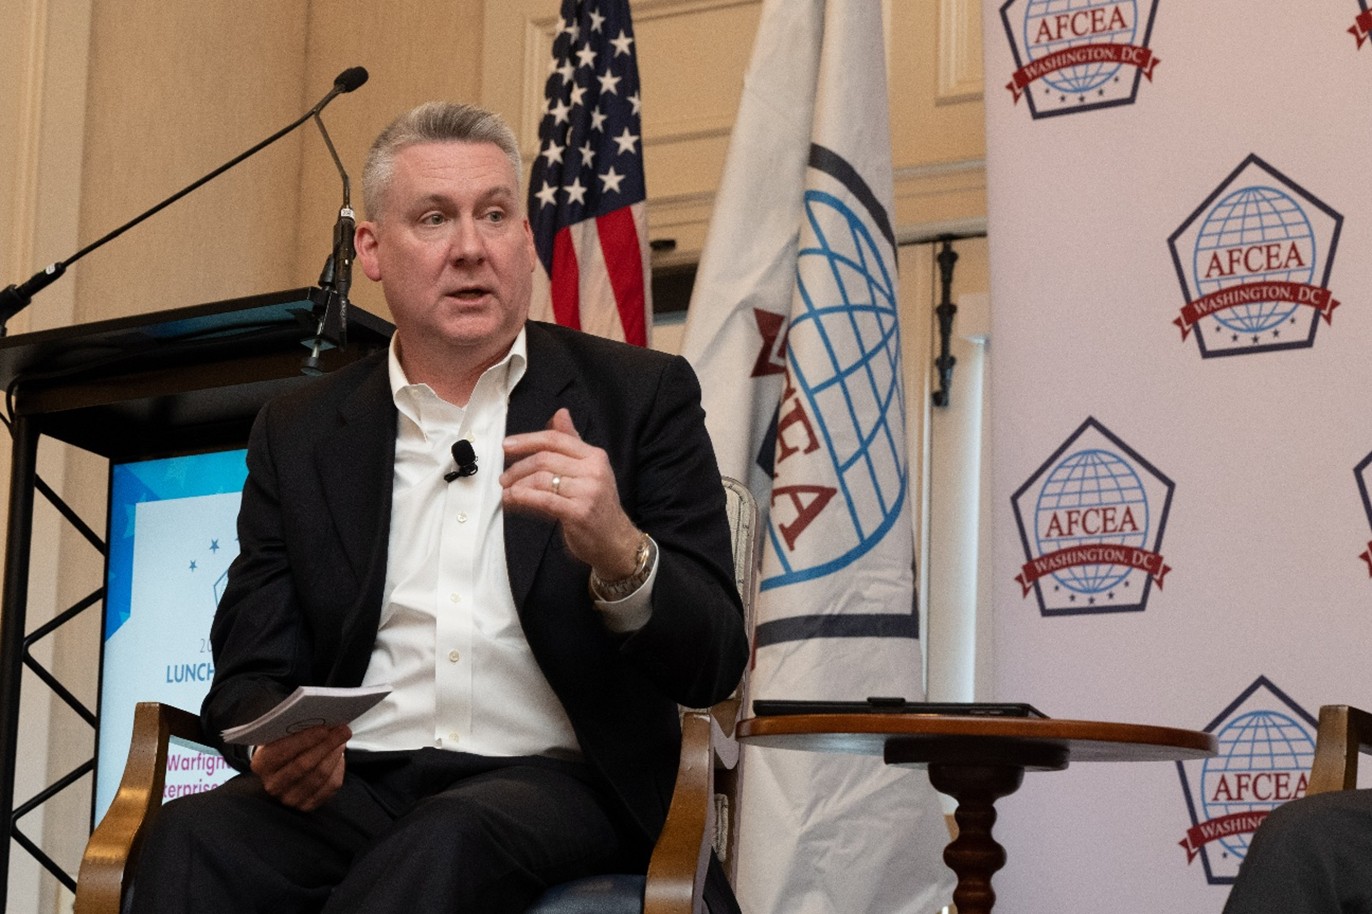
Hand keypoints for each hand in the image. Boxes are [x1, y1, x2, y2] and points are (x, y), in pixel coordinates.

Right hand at [250, 723, 349, 811]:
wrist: (283, 768)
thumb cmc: (284, 746)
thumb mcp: (280, 735)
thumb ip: (294, 728)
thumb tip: (321, 718)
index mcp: (261, 764)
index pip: (282, 751)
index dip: (305, 739)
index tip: (324, 728)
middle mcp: (273, 784)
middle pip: (304, 765)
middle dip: (327, 744)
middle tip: (343, 730)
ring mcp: (289, 798)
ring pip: (319, 775)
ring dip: (334, 755)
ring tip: (342, 739)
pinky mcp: (307, 806)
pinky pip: (330, 787)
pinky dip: (338, 768)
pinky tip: (339, 756)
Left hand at [501, 408, 641, 578]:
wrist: (615, 541)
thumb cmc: (599, 507)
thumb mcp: (590, 470)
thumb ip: (572, 443)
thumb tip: (560, 414)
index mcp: (595, 456)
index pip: (556, 439)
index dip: (527, 440)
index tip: (508, 445)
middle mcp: (594, 470)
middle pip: (545, 458)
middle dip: (518, 467)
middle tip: (504, 477)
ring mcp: (588, 491)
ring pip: (541, 478)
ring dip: (517, 484)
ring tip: (507, 491)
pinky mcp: (579, 512)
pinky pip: (543, 499)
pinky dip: (523, 498)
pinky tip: (513, 499)